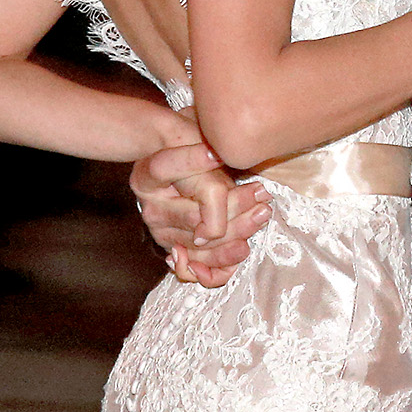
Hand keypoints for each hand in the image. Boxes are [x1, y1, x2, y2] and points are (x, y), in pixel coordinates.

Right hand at [130, 140, 267, 286]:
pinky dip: (221, 265)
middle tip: (263, 197)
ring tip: (260, 217)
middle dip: (235, 208)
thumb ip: (205, 157)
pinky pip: (198, 267)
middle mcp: (151, 208)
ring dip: (238, 233)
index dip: (195, 167)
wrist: (175, 165)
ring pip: (202, 244)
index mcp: (148, 176)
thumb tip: (226, 166)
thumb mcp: (195, 144)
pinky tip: (241, 250)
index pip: (172, 175)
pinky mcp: (175, 250)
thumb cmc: (190, 149)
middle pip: (195, 218)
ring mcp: (161, 233)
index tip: (217, 156)